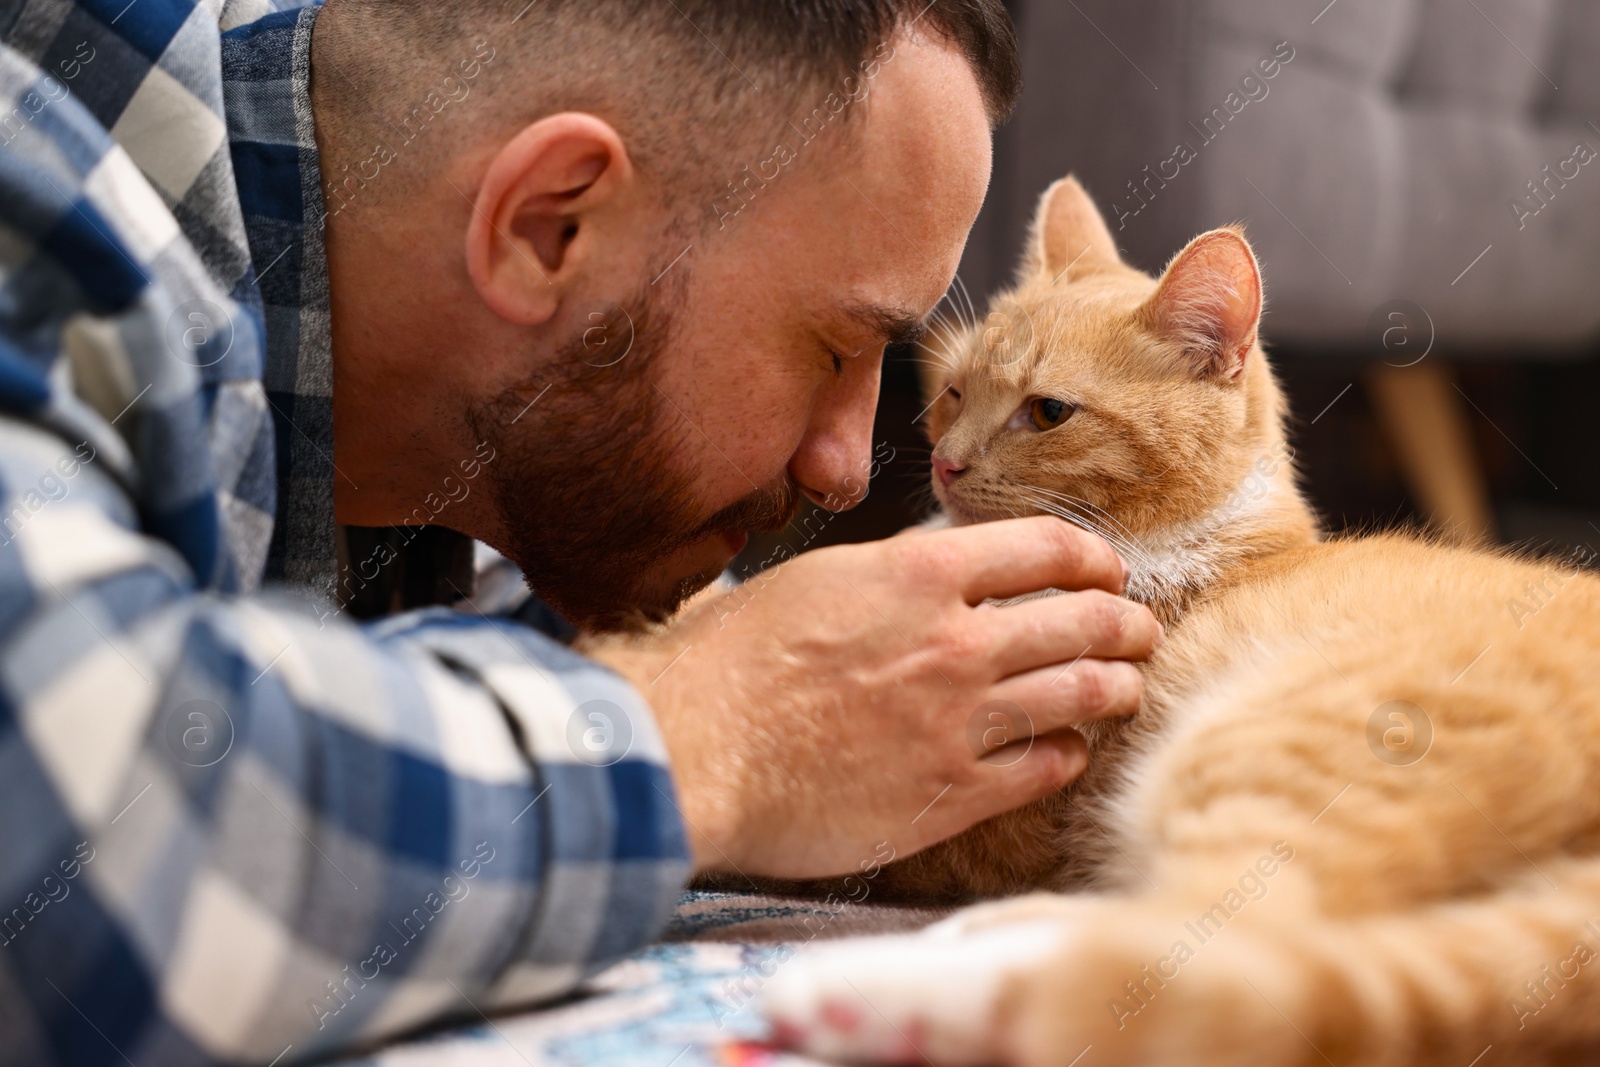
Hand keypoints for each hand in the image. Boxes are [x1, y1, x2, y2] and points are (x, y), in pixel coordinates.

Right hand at [588, 516, 1161, 878]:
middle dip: (1126, 622)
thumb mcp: (812, 582)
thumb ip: (889, 577)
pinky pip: (1042, 768)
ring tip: (1126, 687)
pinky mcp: (952, 793)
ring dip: (1116, 686)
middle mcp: (956, 640)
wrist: (693, 752)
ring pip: (1080, 694)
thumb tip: (930, 573)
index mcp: (919, 573)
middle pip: (1084, 620)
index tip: (1105, 569)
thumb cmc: (729, 663)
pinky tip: (1068, 750)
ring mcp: (960, 720)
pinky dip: (1068, 753)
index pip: (1046, 548)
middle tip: (1139, 629)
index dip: (1092, 557)